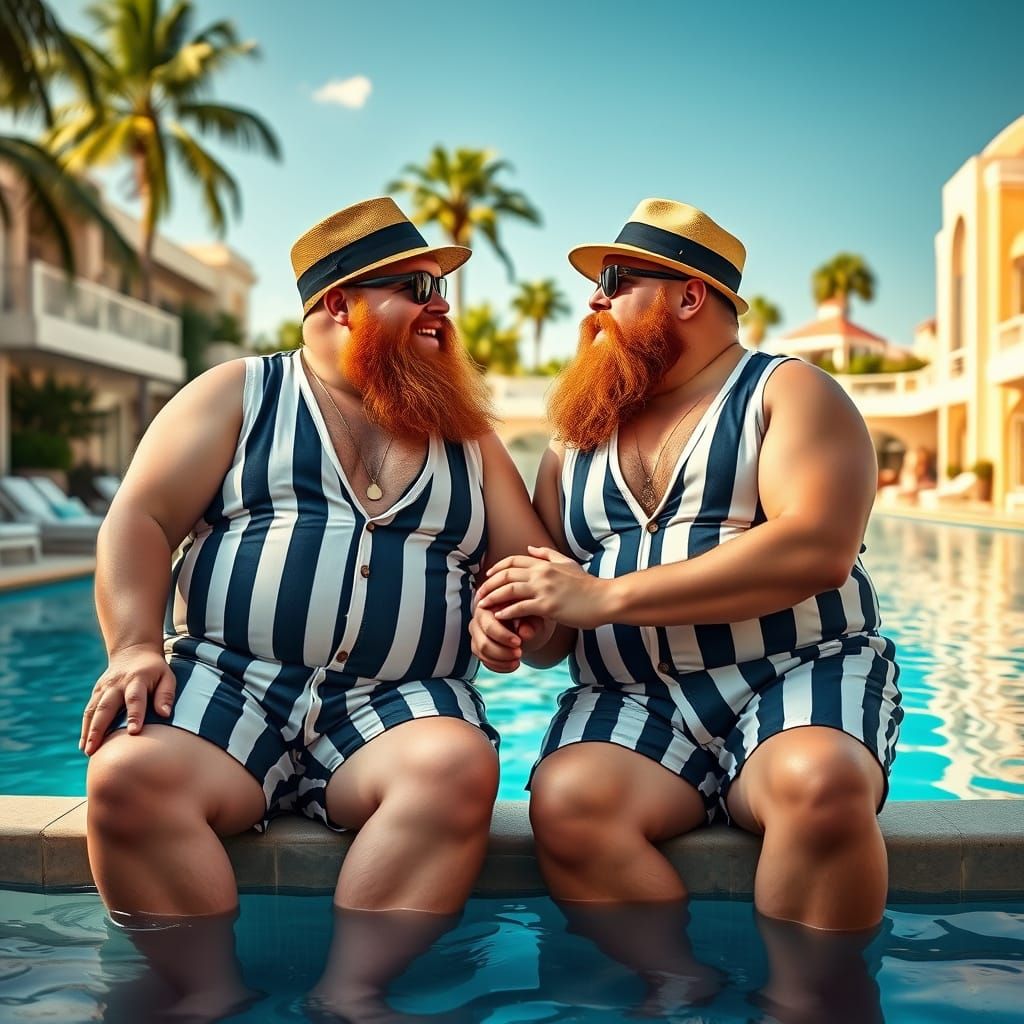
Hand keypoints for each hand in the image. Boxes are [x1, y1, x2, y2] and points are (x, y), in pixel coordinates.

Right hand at [80, 644, 175, 755]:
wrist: (133, 652)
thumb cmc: (154, 670)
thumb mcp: (166, 676)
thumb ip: (166, 695)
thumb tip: (165, 714)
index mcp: (136, 679)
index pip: (135, 698)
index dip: (134, 715)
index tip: (133, 732)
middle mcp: (116, 684)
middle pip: (106, 707)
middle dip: (99, 729)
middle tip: (94, 749)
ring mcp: (104, 688)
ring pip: (93, 710)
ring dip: (88, 731)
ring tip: (87, 751)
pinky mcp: (96, 692)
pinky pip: (89, 711)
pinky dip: (85, 727)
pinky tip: (84, 744)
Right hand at [469, 601, 524, 672]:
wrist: (527, 622)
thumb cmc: (528, 615)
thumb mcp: (532, 616)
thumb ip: (530, 623)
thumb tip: (526, 633)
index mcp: (488, 607)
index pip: (489, 626)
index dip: (503, 637)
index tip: (518, 642)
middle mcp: (477, 621)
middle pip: (483, 643)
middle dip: (502, 652)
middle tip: (519, 653)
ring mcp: (476, 636)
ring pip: (482, 654)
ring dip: (501, 661)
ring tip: (517, 660)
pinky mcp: (478, 648)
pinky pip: (484, 661)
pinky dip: (499, 666)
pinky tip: (513, 664)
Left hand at [475, 546, 611, 629]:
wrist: (604, 599)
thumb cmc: (587, 585)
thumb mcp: (567, 563)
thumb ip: (547, 555)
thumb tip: (530, 548)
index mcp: (545, 563)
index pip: (513, 561)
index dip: (497, 568)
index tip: (487, 577)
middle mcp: (541, 573)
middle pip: (506, 574)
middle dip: (488, 584)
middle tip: (478, 594)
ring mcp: (544, 589)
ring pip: (509, 590)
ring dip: (492, 597)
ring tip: (482, 606)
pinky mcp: (547, 606)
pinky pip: (520, 608)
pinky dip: (506, 612)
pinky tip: (498, 617)